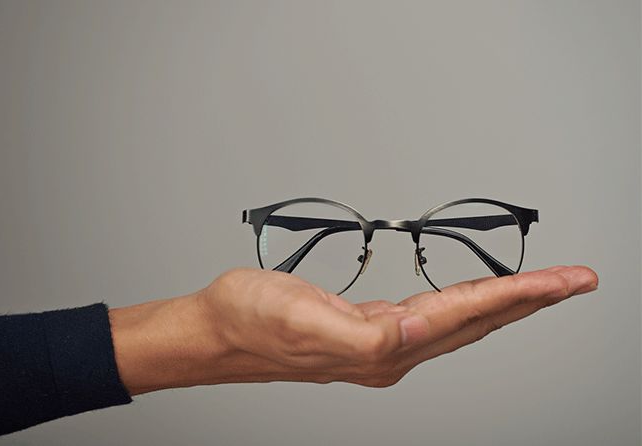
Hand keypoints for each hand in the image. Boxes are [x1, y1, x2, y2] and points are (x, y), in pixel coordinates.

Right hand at [109, 266, 597, 394]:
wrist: (218, 329)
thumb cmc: (250, 320)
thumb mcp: (299, 320)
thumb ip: (362, 335)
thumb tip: (412, 330)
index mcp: (381, 348)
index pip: (464, 315)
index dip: (516, 295)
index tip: (562, 281)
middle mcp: (390, 350)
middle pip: (476, 322)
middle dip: (529, 301)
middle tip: (575, 281)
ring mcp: (380, 343)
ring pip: (461, 321)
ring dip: (505, 303)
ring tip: (542, 288)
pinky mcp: (367, 330)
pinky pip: (435, 316)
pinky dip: (468, 303)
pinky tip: (475, 298)